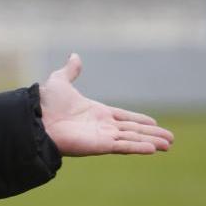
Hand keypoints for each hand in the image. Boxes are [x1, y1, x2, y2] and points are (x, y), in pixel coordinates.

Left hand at [40, 53, 173, 155]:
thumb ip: (70, 71)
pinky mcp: (100, 146)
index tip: (154, 122)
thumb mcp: (59, 81)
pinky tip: (154, 149)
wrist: (35, 118)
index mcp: (96, 112)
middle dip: (151, 134)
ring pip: (132, 139)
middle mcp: (101, 126)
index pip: (123, 117)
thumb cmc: (45, 103)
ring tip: (168, 145)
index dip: (139, 120)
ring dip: (151, 141)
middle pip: (132, 130)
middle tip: (170, 139)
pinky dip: (138, 147)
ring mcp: (102, 136)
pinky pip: (123, 146)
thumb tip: (75, 56)